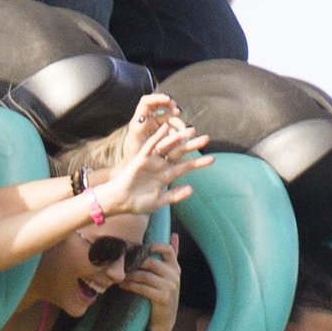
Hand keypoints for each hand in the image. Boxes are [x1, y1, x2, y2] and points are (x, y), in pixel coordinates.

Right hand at [94, 122, 212, 217]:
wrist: (119, 201)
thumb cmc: (138, 203)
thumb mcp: (159, 202)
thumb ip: (175, 196)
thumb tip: (191, 189)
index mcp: (166, 175)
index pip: (186, 167)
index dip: (198, 163)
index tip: (212, 159)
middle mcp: (161, 165)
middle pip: (179, 153)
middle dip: (192, 146)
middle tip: (207, 138)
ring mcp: (151, 161)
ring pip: (167, 146)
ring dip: (178, 138)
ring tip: (191, 130)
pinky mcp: (140, 158)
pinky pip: (150, 145)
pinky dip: (157, 137)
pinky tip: (166, 127)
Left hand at [120, 236, 180, 330]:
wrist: (165, 318)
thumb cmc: (164, 293)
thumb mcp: (170, 274)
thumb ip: (172, 256)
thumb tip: (174, 234)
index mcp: (175, 268)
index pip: (168, 250)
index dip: (154, 246)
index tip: (140, 247)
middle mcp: (174, 276)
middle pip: (151, 262)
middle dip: (134, 262)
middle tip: (121, 262)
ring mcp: (169, 287)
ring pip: (145, 276)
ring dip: (129, 275)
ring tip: (119, 275)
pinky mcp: (162, 298)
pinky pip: (142, 288)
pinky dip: (131, 286)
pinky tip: (123, 285)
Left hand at [121, 94, 188, 160]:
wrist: (138, 169)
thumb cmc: (132, 157)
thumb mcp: (133, 144)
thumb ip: (138, 130)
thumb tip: (143, 117)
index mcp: (138, 120)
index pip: (146, 102)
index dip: (157, 97)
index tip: (168, 100)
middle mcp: (148, 120)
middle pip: (161, 105)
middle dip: (171, 106)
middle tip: (178, 112)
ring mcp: (157, 126)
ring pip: (170, 117)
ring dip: (178, 122)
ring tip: (183, 131)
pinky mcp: (166, 134)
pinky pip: (175, 129)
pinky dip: (179, 132)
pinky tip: (183, 138)